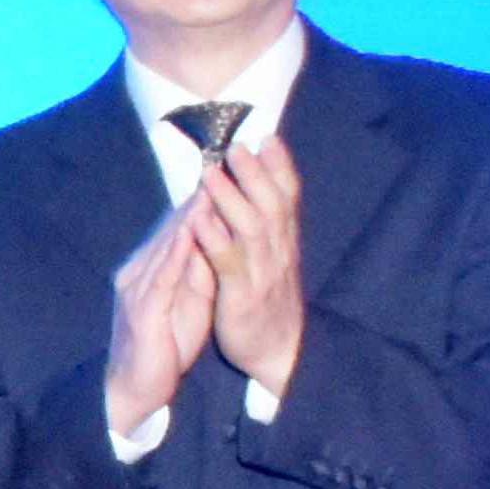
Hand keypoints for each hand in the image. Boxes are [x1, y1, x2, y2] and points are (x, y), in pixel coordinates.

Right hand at [102, 189, 220, 435]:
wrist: (134, 390)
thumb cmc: (163, 346)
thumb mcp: (188, 301)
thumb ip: (199, 270)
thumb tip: (217, 239)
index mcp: (152, 269)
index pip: (179, 227)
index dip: (204, 197)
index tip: (230, 171)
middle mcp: (140, 271)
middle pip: (172, 227)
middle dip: (200, 195)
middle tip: (224, 162)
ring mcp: (138, 289)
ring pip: (167, 244)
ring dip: (189, 215)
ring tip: (212, 186)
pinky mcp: (142, 311)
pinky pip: (162, 276)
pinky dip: (178, 252)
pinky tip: (192, 234)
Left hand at [192, 133, 308, 396]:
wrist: (278, 351)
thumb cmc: (268, 298)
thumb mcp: (273, 257)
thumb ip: (266, 224)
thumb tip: (258, 185)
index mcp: (284, 242)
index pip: (288, 197)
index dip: (280, 167)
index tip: (269, 137)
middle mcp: (278, 252)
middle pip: (271, 205)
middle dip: (255, 173)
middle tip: (237, 145)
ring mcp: (262, 274)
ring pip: (251, 230)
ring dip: (231, 199)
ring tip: (211, 174)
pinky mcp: (241, 297)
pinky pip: (228, 265)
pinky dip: (215, 240)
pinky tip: (200, 221)